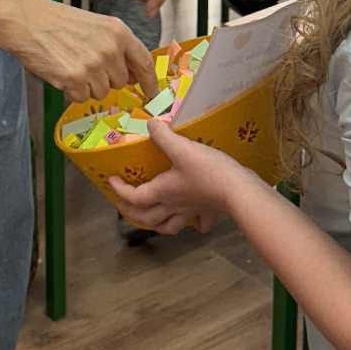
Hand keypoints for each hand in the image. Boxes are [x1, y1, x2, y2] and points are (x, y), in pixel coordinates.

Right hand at [5, 0, 158, 104]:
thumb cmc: (59, 22)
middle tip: (85, 63)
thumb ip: (117, 47)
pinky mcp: (75, 79)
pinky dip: (72, 91)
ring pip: (101, 92)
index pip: (144, 63)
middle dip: (105, 79)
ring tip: (71, 64)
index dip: (150, 82)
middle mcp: (110, 49)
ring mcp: (93, 66)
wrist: (29, 21)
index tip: (153, 95)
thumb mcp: (97, 26)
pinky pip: (82, 97)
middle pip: (120, 82)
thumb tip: (131, 75)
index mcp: (119, 32)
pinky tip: (62, 72)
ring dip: (87, 86)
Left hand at [109, 119, 251, 234]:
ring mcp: (191, 212)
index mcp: (163, 192)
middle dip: (131, 213)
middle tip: (123, 204)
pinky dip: (193, 223)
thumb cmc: (208, 171)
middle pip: (146, 218)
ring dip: (156, 224)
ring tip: (152, 217)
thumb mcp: (183, 148)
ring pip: (168, 226)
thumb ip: (164, 135)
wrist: (239, 191)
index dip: (120, 190)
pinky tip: (194, 219)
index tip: (111, 180)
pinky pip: (199, 223)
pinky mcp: (209, 211)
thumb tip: (150, 123)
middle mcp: (173, 205)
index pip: (135, 197)